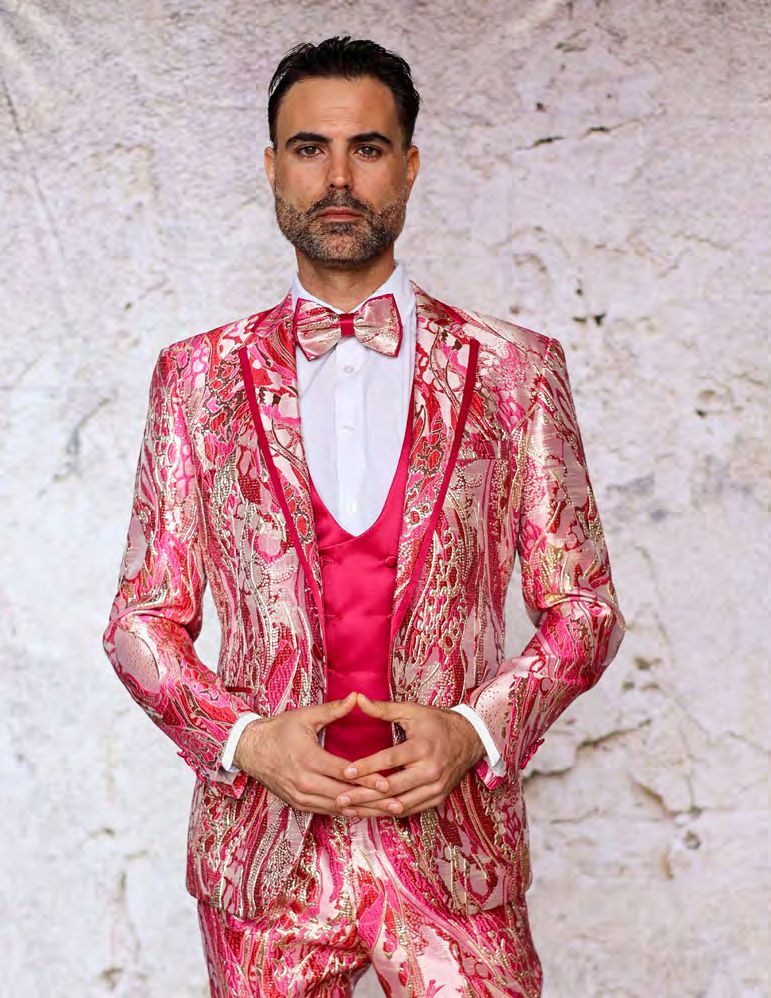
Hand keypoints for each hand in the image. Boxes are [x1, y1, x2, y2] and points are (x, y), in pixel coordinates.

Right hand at [233, 691, 405, 815]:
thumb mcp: (306, 716)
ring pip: (337, 808)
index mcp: (308, 759)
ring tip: (386, 812)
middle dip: (372, 801)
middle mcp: (304, 782)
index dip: (367, 779)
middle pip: (344, 796)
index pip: (344, 773)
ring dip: (363, 811)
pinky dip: (347, 812)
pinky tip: (365, 812)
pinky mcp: (298, 804)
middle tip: (396, 803)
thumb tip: (357, 697)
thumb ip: (333, 710)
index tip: (388, 784)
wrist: (250, 749)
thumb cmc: (279, 730)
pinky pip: (326, 811)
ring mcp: (300, 796)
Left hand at [333, 692, 485, 817]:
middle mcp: (430, 771)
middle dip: (364, 795)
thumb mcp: (412, 711)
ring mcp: (435, 788)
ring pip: (399, 804)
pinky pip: (409, 810)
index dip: (366, 767)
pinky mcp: (436, 798)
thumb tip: (357, 699)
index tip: (345, 772)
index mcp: (422, 747)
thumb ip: (383, 709)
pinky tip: (369, 812)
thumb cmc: (437, 723)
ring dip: (373, 809)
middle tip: (340, 798)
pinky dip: (388, 812)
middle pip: (392, 788)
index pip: (390, 760)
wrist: (469, 739)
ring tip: (349, 809)